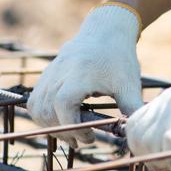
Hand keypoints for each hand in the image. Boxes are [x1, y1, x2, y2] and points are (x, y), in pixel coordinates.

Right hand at [27, 3, 142, 145]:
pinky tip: (61, 120)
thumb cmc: (119, 57)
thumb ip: (132, 108)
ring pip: (37, 107)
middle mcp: (60, 73)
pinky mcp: (46, 74)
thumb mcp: (129, 84)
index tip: (91, 137)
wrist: (105, 30)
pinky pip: (34, 100)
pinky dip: (43, 115)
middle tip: (83, 140)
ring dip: (51, 126)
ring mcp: (50, 73)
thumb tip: (136, 132)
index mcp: (80, 74)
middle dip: (63, 132)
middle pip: (47, 111)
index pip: (64, 106)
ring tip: (71, 133)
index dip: (73, 127)